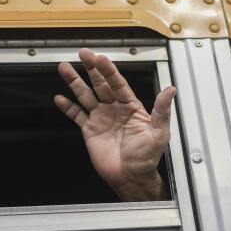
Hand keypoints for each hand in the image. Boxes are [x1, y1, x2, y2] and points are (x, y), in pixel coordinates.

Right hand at [55, 49, 175, 201]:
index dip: (109, 71)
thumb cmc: (147, 157)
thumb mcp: (159, 133)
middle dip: (91, 68)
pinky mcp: (89, 130)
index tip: (101, 59)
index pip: (118, 83)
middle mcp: (114, 108)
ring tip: (64, 68)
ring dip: (75, 82)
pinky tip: (60, 98)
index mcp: (130, 106)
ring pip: (85, 95)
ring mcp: (100, 118)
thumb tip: (170, 90)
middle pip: (100, 84)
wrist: (131, 176)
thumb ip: (162, 110)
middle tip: (83, 54)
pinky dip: (68, 107)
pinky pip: (77, 115)